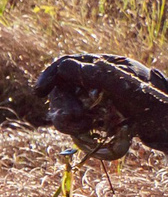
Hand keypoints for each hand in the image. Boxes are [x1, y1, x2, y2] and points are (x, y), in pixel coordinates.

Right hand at [33, 53, 167, 158]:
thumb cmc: (160, 109)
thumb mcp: (132, 90)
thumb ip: (100, 76)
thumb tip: (65, 66)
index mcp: (109, 66)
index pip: (69, 63)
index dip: (51, 75)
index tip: (39, 92)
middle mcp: (101, 81)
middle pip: (63, 88)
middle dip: (63, 104)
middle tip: (74, 120)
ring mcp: (99, 100)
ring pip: (66, 107)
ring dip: (68, 119)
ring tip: (84, 128)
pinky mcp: (99, 118)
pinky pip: (76, 122)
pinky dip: (77, 129)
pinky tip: (90, 133)